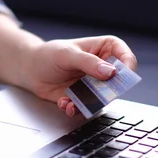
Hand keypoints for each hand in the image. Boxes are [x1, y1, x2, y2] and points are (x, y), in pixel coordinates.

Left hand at [20, 35, 136, 115]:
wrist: (31, 70)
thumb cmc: (49, 55)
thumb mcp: (67, 54)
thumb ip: (89, 63)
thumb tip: (110, 72)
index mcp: (104, 48)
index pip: (125, 56)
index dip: (127, 67)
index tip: (119, 76)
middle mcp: (103, 68)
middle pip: (117, 82)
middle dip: (106, 92)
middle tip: (95, 94)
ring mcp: (94, 84)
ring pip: (103, 98)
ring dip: (89, 103)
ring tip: (72, 102)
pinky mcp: (85, 97)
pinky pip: (87, 108)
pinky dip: (76, 108)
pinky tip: (64, 103)